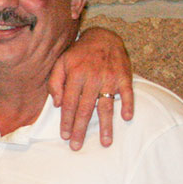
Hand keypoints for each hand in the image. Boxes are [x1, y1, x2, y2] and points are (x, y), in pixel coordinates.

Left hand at [48, 26, 133, 149]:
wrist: (103, 37)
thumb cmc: (78, 54)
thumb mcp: (60, 62)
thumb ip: (54, 82)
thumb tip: (56, 104)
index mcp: (75, 75)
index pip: (69, 103)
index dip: (66, 121)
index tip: (65, 136)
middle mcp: (92, 78)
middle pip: (85, 109)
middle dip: (80, 129)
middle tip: (77, 146)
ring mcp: (109, 78)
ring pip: (106, 106)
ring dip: (106, 126)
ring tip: (105, 142)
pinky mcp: (124, 77)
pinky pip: (127, 93)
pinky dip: (127, 105)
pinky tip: (126, 118)